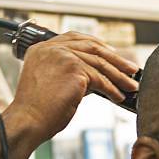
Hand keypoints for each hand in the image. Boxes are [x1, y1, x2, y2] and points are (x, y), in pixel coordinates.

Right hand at [9, 31, 138, 142]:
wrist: (28, 121)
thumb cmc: (36, 110)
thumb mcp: (51, 83)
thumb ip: (69, 73)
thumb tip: (95, 76)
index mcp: (41, 49)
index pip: (74, 38)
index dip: (96, 43)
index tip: (110, 51)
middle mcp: (51, 49)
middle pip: (91, 47)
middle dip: (114, 58)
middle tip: (130, 68)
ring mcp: (63, 57)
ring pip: (99, 64)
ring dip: (118, 76)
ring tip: (131, 85)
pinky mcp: (74, 70)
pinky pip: (100, 79)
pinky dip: (112, 89)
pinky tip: (118, 96)